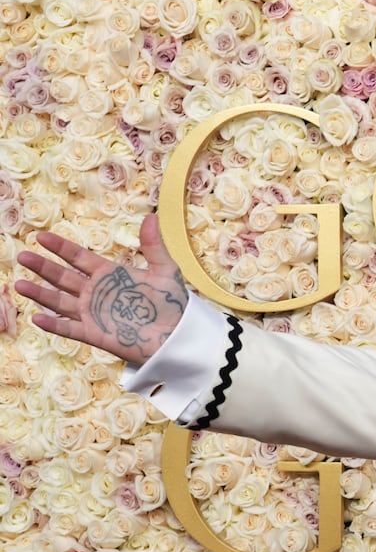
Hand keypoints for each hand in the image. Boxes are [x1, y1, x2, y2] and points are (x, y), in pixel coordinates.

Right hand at [14, 214, 187, 365]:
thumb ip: (153, 246)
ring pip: (60, 302)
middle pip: (63, 277)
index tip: (41, 236)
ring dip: (41, 294)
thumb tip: (151, 216)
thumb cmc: (172, 302)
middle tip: (23, 256)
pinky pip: (70, 329)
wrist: (179, 335)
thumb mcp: (164, 270)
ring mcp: (93, 314)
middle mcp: (96, 293)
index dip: (60, 248)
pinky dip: (55, 325)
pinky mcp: (95, 334)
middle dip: (43, 267)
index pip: (79, 258)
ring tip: (20, 284)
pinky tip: (37, 318)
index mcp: (109, 275)